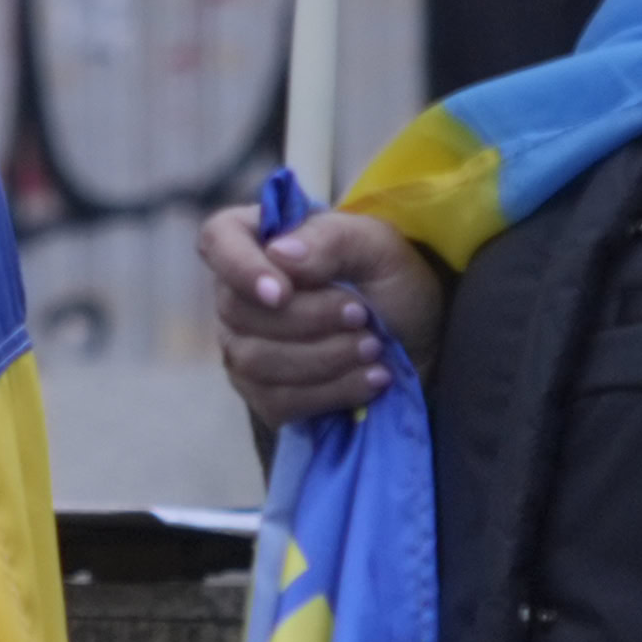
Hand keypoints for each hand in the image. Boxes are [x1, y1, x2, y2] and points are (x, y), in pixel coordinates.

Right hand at [204, 205, 446, 429]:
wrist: (422, 342)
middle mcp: (241, 294)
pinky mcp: (264, 394)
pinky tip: (368, 379)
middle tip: (363, 317)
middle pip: (238, 311)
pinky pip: (275, 401)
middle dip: (308, 320)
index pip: (219, 240)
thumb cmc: (395, 283)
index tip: (282, 291)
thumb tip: (278, 254)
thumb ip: (332, 240)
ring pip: (253, 362)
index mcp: (262, 240)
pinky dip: (330, 393)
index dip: (240, 268)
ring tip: (373, 349)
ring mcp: (246, 347)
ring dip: (323, 359)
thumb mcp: (379, 247)